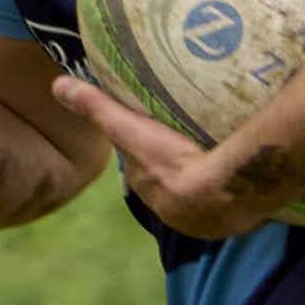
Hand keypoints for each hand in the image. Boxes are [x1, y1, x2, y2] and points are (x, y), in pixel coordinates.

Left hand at [52, 72, 282, 240]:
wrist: (226, 193)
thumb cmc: (174, 163)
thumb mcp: (130, 129)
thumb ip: (98, 107)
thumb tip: (57, 86)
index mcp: (152, 191)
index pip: (144, 164)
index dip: (147, 144)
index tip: (157, 124)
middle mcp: (177, 212)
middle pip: (174, 177)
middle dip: (179, 159)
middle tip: (191, 130)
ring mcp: (211, 219)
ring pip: (206, 187)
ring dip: (212, 170)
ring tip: (223, 144)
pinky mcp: (243, 218)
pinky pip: (237, 192)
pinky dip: (238, 180)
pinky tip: (247, 165)